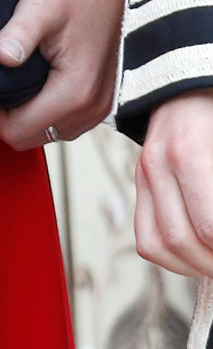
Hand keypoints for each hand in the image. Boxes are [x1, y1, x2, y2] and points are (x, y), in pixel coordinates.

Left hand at [0, 0, 137, 152]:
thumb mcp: (39, 5)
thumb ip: (19, 35)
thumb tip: (1, 59)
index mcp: (76, 89)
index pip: (20, 132)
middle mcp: (94, 105)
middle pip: (36, 136)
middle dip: (5, 119)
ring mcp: (103, 100)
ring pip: (53, 129)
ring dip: (26, 115)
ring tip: (3, 85)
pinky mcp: (104, 89)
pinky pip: (69, 116)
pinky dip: (46, 108)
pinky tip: (29, 83)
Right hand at [138, 93, 212, 274]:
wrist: (191, 82)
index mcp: (186, 151)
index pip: (209, 227)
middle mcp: (156, 165)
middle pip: (183, 242)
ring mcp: (143, 174)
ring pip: (159, 246)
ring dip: (195, 266)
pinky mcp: (141, 183)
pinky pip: (146, 237)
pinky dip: (173, 257)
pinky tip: (199, 253)